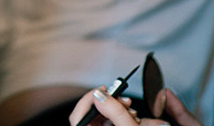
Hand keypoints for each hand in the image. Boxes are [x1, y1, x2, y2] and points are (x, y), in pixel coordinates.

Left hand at [69, 86, 201, 125]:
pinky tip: (137, 117)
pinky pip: (118, 123)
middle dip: (109, 105)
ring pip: (108, 120)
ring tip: (134, 110)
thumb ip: (116, 112)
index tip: (102, 90)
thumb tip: (100, 93)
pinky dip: (127, 118)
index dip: (86, 101)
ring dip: (121, 111)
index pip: (77, 119)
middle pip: (94, 116)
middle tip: (123, 99)